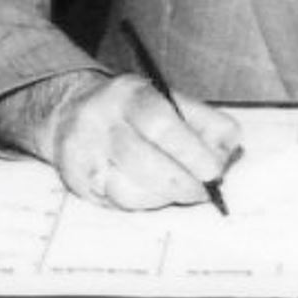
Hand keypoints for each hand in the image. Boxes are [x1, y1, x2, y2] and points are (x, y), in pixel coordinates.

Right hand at [45, 73, 240, 211]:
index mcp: (130, 93)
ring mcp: (82, 152)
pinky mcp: (75, 181)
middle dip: (181, 183)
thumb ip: (204, 122)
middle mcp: (100, 119)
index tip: (213, 171)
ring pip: (127, 189)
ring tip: (179, 193)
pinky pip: (115, 204)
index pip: (161, 123)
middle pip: (143, 160)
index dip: (192, 151)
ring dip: (163, 198)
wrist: (70, 111)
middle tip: (202, 192)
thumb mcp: (168, 100)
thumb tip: (228, 153)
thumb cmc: (135, 111)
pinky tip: (152, 195)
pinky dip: (142, 204)